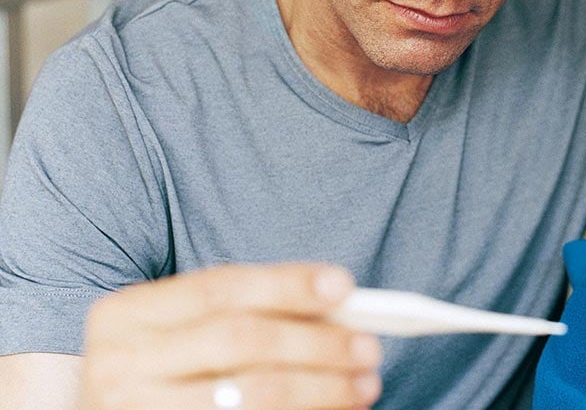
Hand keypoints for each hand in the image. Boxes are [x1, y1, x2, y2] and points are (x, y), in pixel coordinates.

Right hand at [80, 263, 381, 409]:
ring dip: (319, 388)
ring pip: (247, 395)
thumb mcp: (190, 330)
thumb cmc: (170, 367)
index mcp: (125, 314)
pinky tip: (329, 408)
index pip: (219, 288)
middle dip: (314, 342)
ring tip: (363, 383)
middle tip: (369, 347)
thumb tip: (338, 306)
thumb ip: (250, 311)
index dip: (285, 285)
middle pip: (238, 340)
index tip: (344, 286)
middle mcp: (118, 365)